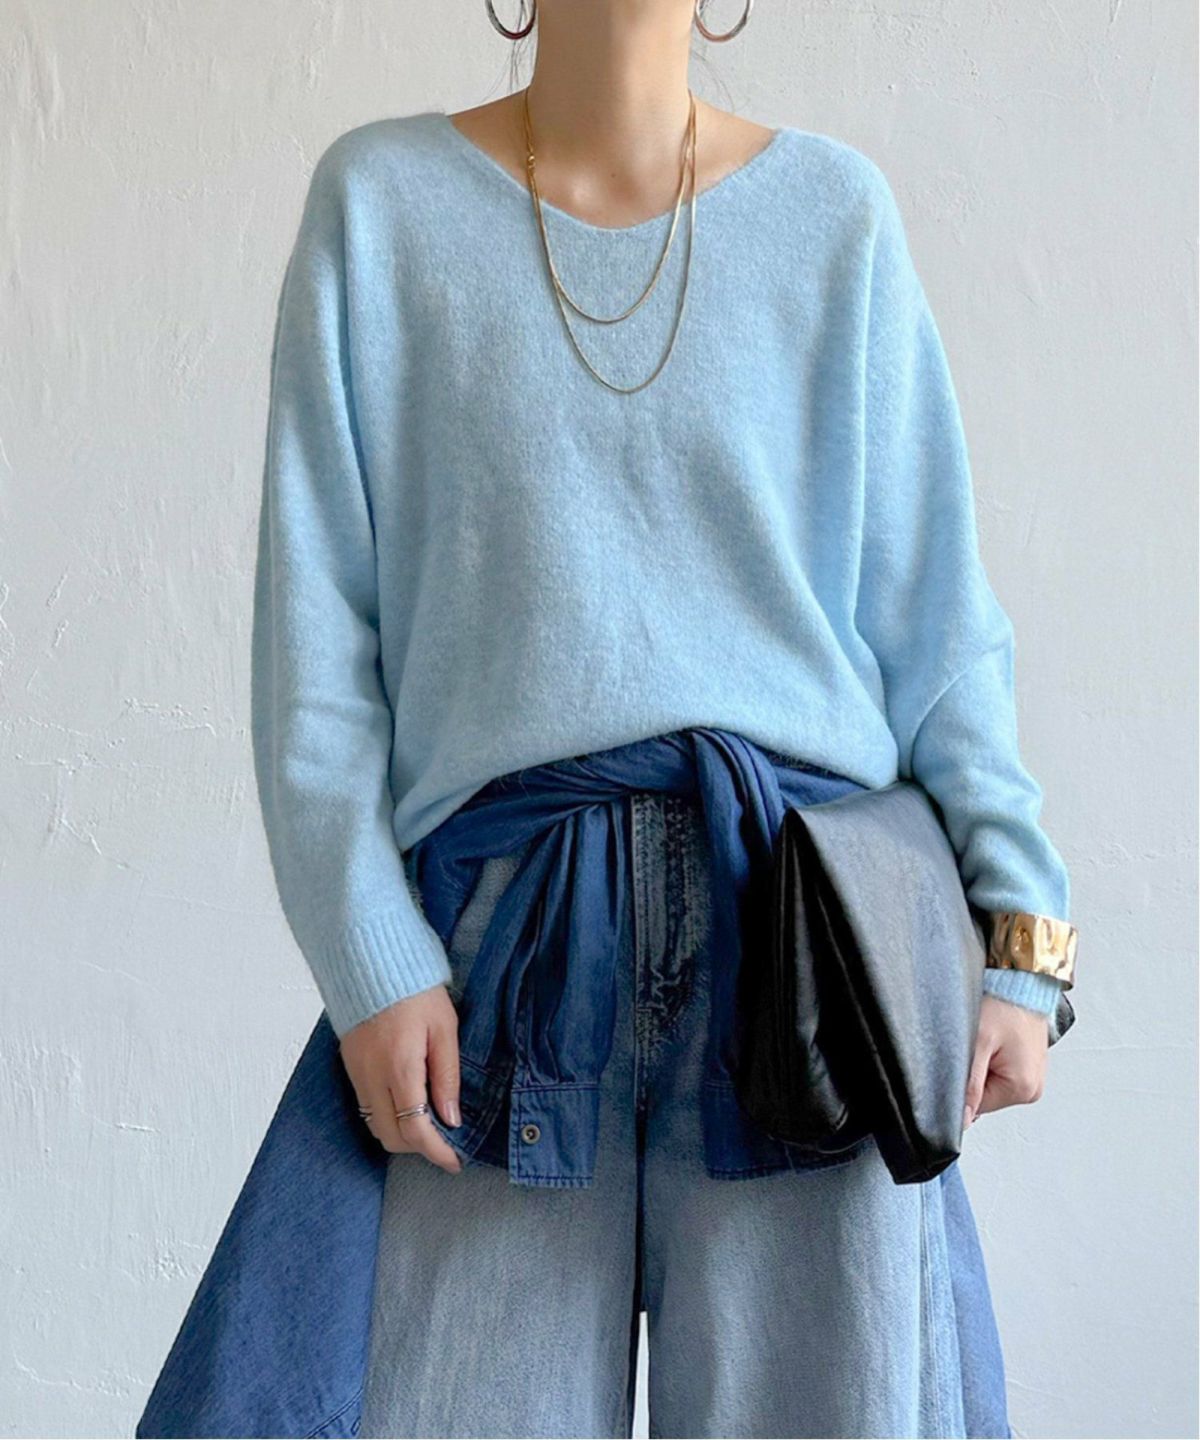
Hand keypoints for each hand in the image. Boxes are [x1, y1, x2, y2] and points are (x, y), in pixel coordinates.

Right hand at [339, 985, 463, 1172]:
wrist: (372, 960)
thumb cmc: (415, 989)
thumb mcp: (445, 1028)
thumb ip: (447, 1076)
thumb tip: (451, 1119)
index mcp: (400, 1067)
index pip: (415, 1130)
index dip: (436, 1152)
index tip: (454, 1162)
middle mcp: (372, 1076)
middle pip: (391, 1137)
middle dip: (418, 1147)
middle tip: (444, 1140)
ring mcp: (356, 1072)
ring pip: (375, 1125)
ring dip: (401, 1132)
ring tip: (428, 1120)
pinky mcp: (349, 1064)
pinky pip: (365, 1105)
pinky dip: (386, 1114)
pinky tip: (407, 1101)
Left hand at [963, 993, 1049, 1129]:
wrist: (1023, 981)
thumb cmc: (1005, 1004)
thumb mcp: (978, 1043)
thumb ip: (969, 1084)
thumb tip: (962, 1120)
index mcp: (1023, 1089)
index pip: (976, 1107)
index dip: (962, 1084)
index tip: (962, 1059)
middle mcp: (1033, 1089)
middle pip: (984, 1097)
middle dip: (973, 1074)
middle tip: (976, 1046)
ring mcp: (1032, 1078)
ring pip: (990, 1084)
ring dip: (982, 1066)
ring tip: (987, 1041)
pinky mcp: (1027, 1067)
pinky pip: (999, 1072)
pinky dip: (990, 1060)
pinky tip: (993, 1042)